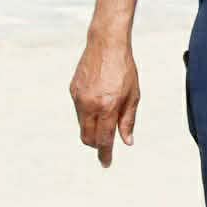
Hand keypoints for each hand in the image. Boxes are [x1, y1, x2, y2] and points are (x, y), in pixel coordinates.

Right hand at [70, 32, 139, 167]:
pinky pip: (79, 110)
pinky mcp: (73, 90)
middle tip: (106, 145)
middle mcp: (90, 105)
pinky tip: (97, 100)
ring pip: (82, 125)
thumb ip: (128, 120)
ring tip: (105, 115)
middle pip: (88, 137)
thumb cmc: (124, 68)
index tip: (106, 163)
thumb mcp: (133, 95)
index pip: (104, 139)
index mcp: (108, 107)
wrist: (106, 43)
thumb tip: (127, 142)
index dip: (105, 154)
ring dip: (92, 129)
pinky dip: (87, 113)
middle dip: (96, 145)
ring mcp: (79, 97)